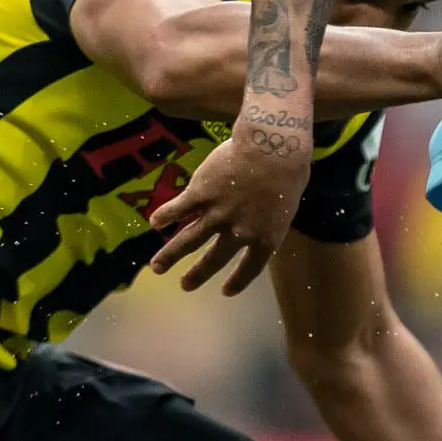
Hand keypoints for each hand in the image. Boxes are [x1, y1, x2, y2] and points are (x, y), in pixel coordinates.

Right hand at [148, 133, 308, 294]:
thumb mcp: (285, 205)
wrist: (271, 148)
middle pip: (214, 259)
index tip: (226, 292)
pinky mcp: (200, 194)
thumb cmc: (287, 171)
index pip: (250, 268)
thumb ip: (267, 219)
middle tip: (185, 286)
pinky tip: (154, 222)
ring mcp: (217, 214)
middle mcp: (239, 233)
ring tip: (156, 267)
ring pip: (188, 240)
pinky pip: (178, 208)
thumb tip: (256, 220)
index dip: (238, 281)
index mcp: (266, 239)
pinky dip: (165, 215)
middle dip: (198, 274)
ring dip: (170, 255)